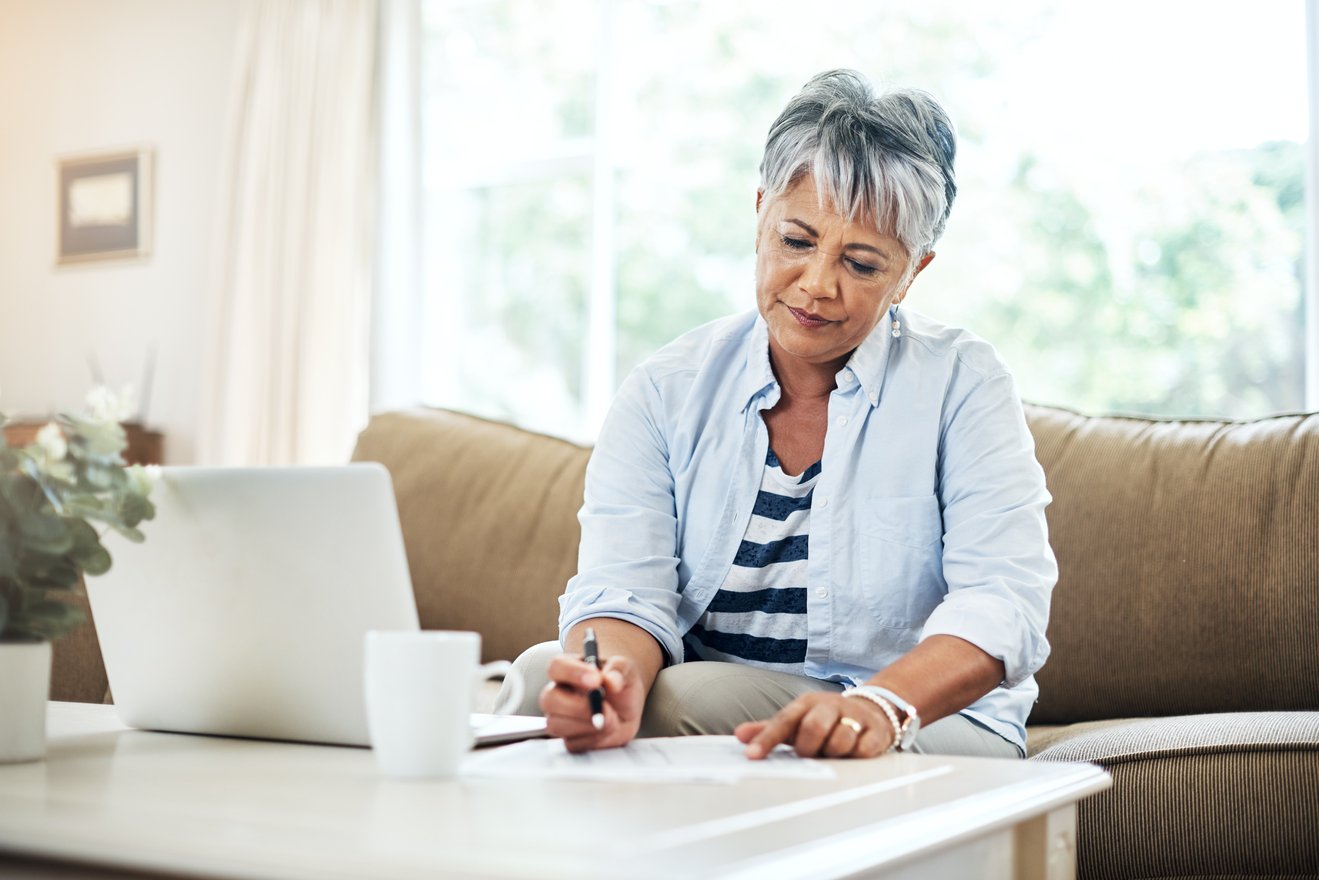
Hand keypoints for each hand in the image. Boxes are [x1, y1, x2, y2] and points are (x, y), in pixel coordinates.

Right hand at [539, 652, 646, 752]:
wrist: (628, 709)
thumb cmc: (621, 684)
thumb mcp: (626, 669)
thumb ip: (618, 669)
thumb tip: (611, 681)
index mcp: (567, 668)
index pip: (556, 667)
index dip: (572, 673)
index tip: (595, 680)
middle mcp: (558, 693)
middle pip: (549, 699)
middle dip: (577, 706)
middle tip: (602, 706)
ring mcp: (560, 718)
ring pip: (556, 724)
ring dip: (587, 724)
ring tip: (611, 717)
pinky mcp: (569, 739)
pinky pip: (572, 743)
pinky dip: (594, 738)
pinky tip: (607, 729)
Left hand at [735, 692, 895, 759]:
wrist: (871, 710)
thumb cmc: (825, 720)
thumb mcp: (797, 721)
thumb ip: (769, 729)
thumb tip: (739, 735)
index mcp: (807, 704)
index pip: (783, 721)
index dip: (767, 739)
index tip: (752, 756)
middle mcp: (830, 707)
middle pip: (814, 726)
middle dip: (807, 747)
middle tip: (808, 755)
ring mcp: (854, 718)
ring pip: (840, 740)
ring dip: (833, 753)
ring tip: (832, 753)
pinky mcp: (876, 732)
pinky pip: (864, 750)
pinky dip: (856, 756)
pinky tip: (853, 754)